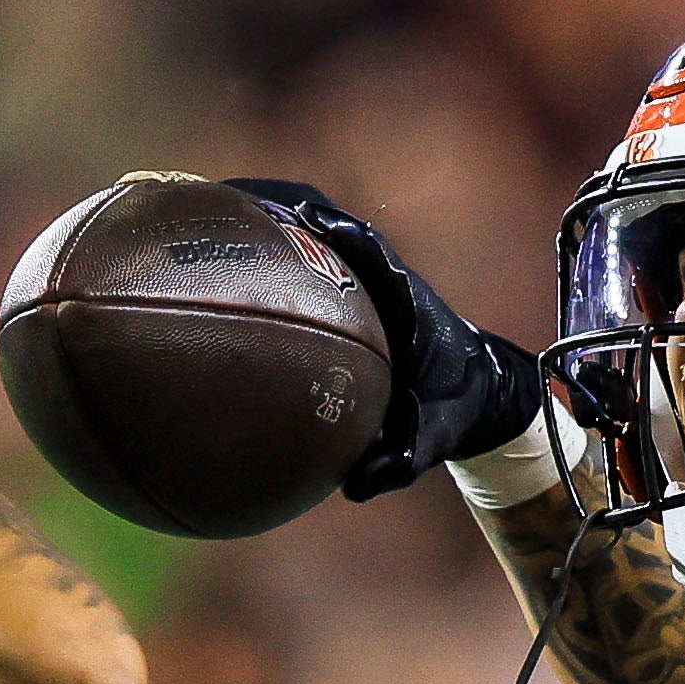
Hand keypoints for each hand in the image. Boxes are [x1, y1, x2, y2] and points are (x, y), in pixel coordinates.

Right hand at [222, 180, 548, 500]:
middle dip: (287, 205)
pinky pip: (301, 257)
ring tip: (207, 204)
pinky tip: (213, 253)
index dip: (346, 235)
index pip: (378, 259)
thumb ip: (400, 463)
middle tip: (232, 196)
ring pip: (312, 231)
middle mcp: (384, 279)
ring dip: (268, 214)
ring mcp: (362, 277)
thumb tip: (357, 487)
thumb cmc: (453, 412)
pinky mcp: (346, 284)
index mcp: (410, 306)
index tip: (311, 217)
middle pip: (333, 225)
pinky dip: (263, 247)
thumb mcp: (432, 441)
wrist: (476, 393)